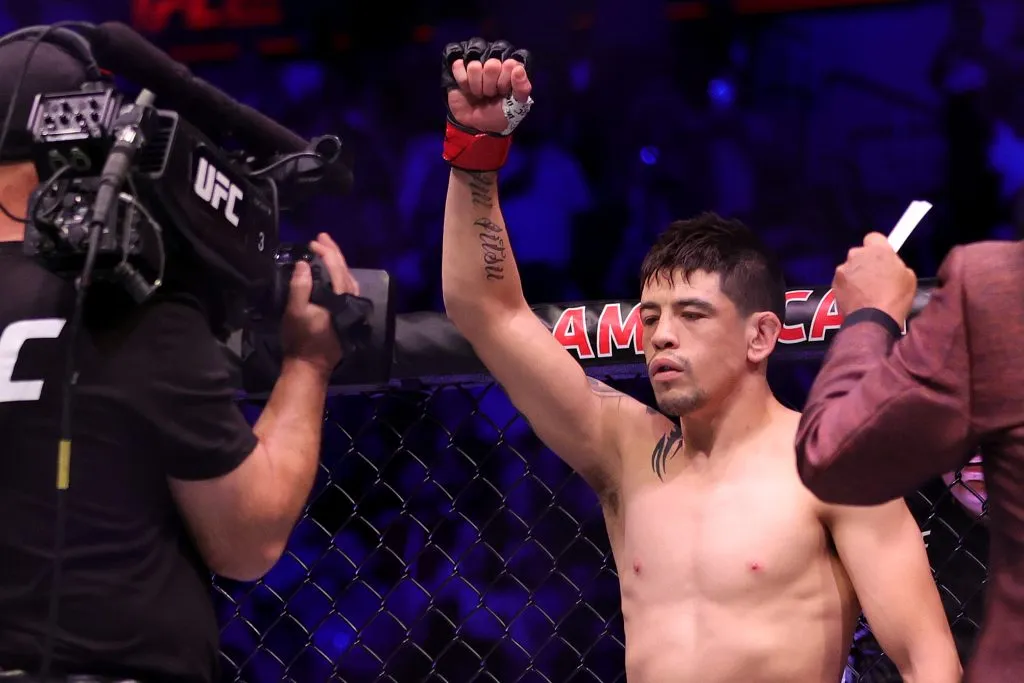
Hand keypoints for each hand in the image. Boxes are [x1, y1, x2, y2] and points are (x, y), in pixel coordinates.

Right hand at [280, 232, 358, 375]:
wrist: (310, 365)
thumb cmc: (300, 339)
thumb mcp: (294, 311)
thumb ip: (300, 286)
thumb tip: (304, 264)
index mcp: (339, 298)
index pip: (336, 268)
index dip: (326, 252)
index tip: (313, 242)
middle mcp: (349, 301)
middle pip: (345, 271)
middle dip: (334, 253)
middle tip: (322, 237)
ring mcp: (349, 309)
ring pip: (349, 279)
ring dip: (339, 263)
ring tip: (327, 251)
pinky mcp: (346, 316)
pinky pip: (347, 289)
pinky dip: (341, 276)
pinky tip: (333, 274)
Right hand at [443, 38, 532, 134]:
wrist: (476, 124)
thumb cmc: (499, 114)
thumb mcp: (517, 107)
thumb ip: (523, 88)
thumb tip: (518, 69)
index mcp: (510, 68)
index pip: (510, 64)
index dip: (505, 82)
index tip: (504, 93)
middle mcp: (494, 63)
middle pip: (492, 65)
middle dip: (490, 86)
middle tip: (490, 94)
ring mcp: (477, 64)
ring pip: (474, 66)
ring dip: (476, 86)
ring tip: (479, 93)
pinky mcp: (460, 68)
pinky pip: (458, 65)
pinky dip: (462, 81)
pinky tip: (466, 88)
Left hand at [833, 233, 917, 324]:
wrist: (874, 319)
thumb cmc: (895, 298)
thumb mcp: (908, 277)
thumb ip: (895, 264)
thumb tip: (890, 265)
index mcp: (877, 249)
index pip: (874, 237)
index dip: (878, 247)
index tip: (882, 256)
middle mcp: (856, 255)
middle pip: (860, 253)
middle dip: (866, 261)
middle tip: (876, 276)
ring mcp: (843, 269)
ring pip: (850, 267)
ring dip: (856, 274)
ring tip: (866, 290)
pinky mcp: (834, 283)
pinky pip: (842, 280)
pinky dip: (848, 286)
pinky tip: (857, 297)